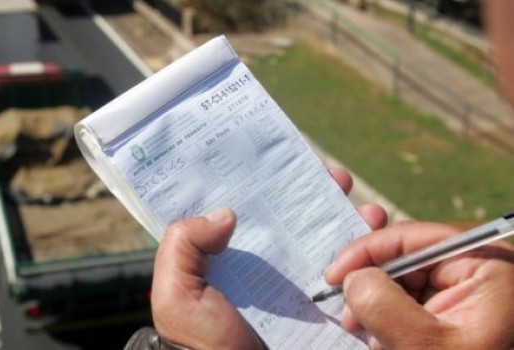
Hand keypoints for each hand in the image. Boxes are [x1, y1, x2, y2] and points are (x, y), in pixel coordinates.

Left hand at [151, 168, 387, 348]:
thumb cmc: (203, 344)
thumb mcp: (177, 295)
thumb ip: (182, 246)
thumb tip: (226, 214)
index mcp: (226, 260)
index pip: (245, 211)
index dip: (263, 182)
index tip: (285, 157)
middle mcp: (262, 269)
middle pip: (290, 219)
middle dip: (316, 192)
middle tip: (337, 177)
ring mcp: (294, 287)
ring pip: (323, 240)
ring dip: (347, 217)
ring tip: (365, 207)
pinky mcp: (321, 308)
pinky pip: (347, 274)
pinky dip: (367, 253)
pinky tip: (376, 234)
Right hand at [325, 221, 513, 349]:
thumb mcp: (424, 347)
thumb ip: (383, 304)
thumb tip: (353, 277)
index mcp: (486, 266)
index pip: (414, 238)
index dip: (366, 251)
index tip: (333, 275)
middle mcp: (477, 273)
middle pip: (405, 260)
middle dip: (371, 285)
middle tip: (349, 314)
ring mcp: (467, 296)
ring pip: (402, 284)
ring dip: (377, 309)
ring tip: (369, 336)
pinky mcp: (453, 318)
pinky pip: (410, 306)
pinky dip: (389, 323)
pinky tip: (384, 342)